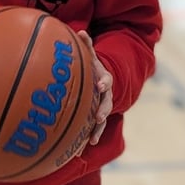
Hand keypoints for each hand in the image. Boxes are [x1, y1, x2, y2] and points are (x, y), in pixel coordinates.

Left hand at [78, 31, 112, 145]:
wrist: (102, 81)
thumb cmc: (92, 67)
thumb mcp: (91, 55)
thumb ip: (86, 45)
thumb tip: (80, 31)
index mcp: (104, 79)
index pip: (106, 80)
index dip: (104, 82)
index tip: (100, 85)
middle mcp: (105, 95)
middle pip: (106, 103)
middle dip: (103, 110)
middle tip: (99, 118)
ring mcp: (102, 108)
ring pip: (101, 121)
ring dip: (97, 130)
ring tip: (92, 141)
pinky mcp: (95, 119)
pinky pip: (91, 130)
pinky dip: (86, 139)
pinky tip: (78, 153)